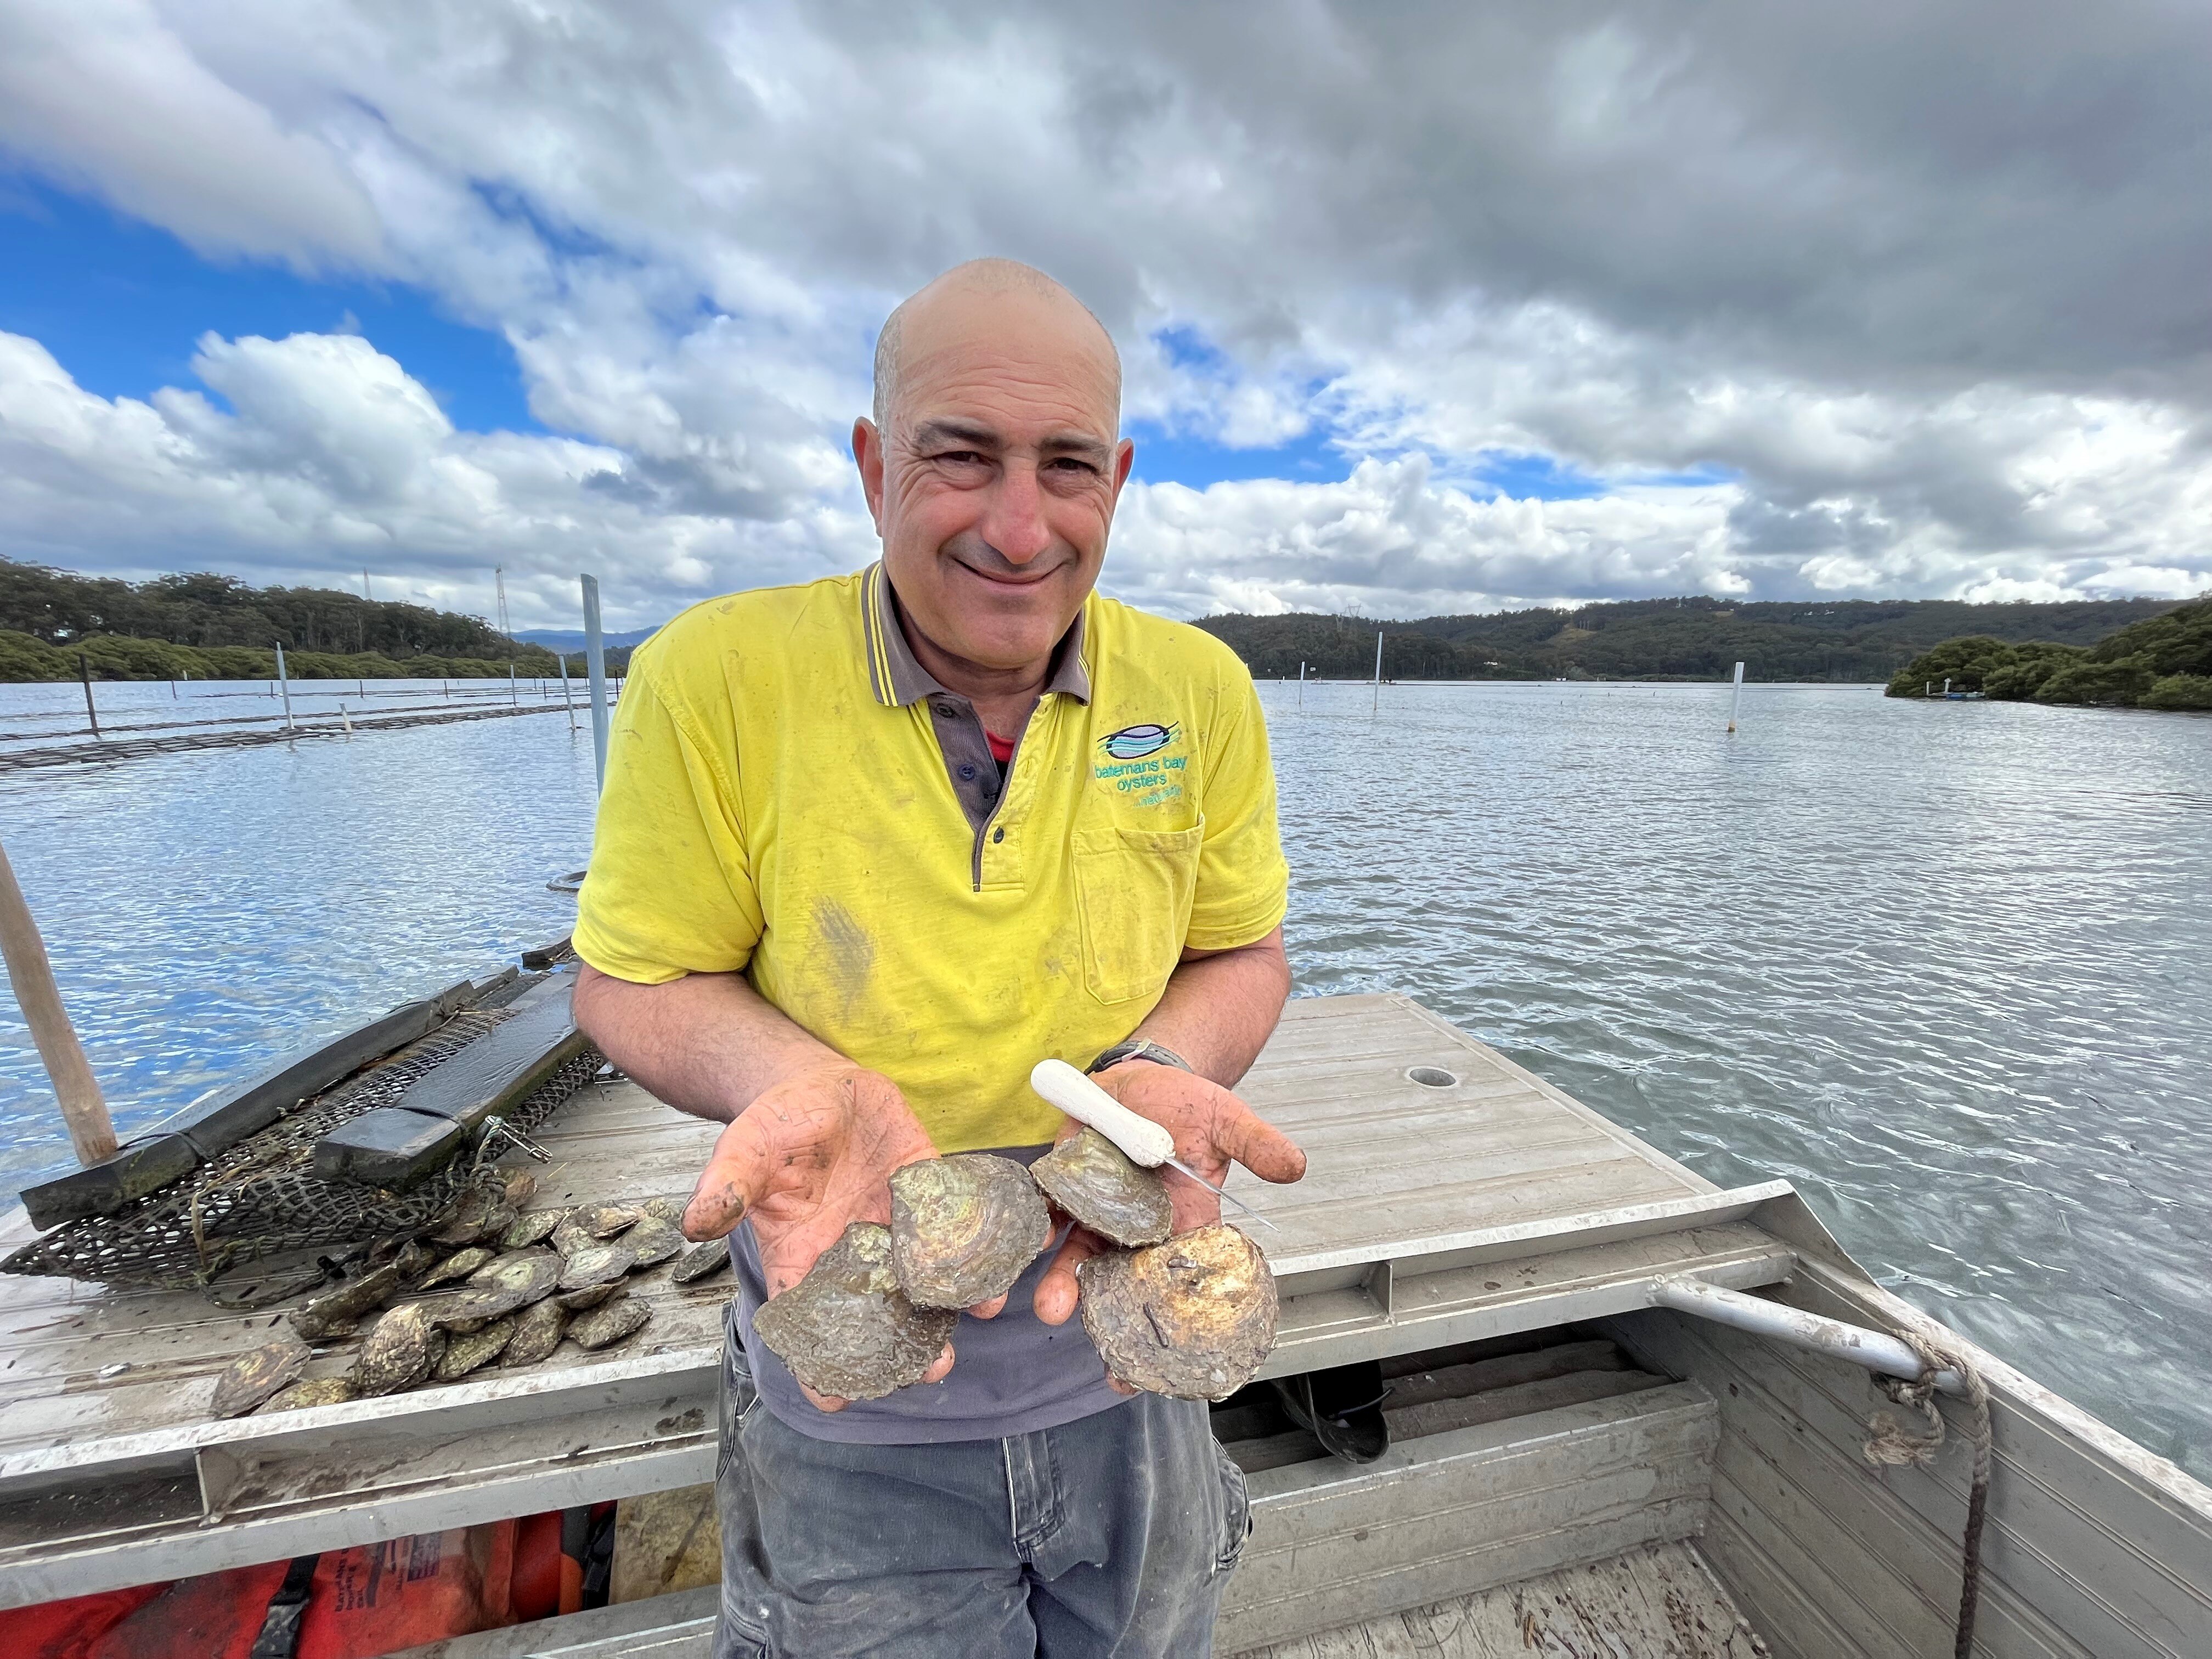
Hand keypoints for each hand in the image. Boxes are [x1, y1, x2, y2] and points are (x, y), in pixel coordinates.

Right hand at [680, 1059, 1000, 1410]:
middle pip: (878, 1314)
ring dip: (950, 1304)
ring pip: (924, 1280)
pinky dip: (976, 1251)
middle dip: (904, 1344)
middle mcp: (852, 1253)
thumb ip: (728, 1187)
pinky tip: (998, 1269)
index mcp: (802, 1256)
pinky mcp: (929, 1194)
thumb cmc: (776, 1124)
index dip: (817, 1366)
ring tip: (975, 1318)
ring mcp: (894, 1227)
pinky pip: (955, 1230)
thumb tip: (696, 1222)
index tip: (835, 1402)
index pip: (807, 1324)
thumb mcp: (746, 1150)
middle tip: (931, 1367)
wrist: (819, 1085)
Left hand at [1033, 1061, 1305, 1347]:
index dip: (1176, 1324)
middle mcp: (1140, 1226)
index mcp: (1186, 1223)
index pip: (1182, 1283)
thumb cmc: (1188, 1106)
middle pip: (1126, 1280)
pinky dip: (1046, 1225)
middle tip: (1108, 1362)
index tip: (1169, 1368)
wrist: (1143, 1077)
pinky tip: (1041, 1239)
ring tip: (1054, 1306)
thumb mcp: (1228, 1121)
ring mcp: (1101, 1208)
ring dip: (1067, 1282)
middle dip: (1114, 1318)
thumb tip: (1295, 1166)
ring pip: (1083, 1253)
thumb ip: (1256, 1144)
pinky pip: (1054, 1209)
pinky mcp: (1069, 1182)